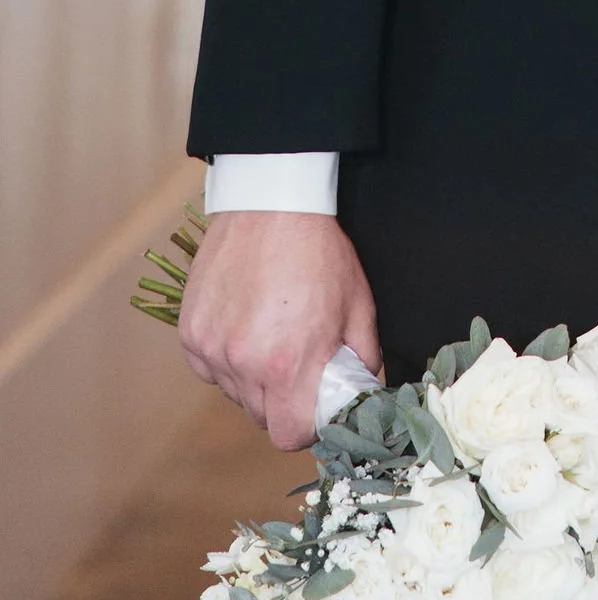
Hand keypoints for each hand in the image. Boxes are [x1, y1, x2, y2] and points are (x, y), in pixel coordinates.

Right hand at [179, 211, 381, 449]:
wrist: (270, 202)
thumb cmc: (319, 251)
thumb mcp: (358, 304)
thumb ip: (363, 359)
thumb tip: (365, 396)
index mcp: (290, 363)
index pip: (290, 436)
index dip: (307, 426)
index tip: (316, 404)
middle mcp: (245, 363)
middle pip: (263, 418)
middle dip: (284, 401)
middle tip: (298, 364)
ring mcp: (212, 349)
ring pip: (235, 394)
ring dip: (254, 380)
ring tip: (271, 334)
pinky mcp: (191, 334)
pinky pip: (210, 370)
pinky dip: (227, 360)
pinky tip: (245, 324)